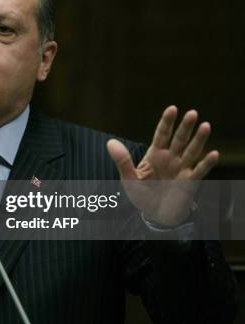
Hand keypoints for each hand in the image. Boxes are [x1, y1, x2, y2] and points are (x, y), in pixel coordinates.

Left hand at [106, 106, 218, 226]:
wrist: (154, 214)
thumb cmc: (141, 194)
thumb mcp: (128, 178)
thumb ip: (122, 161)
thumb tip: (110, 142)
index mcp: (155, 154)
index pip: (162, 134)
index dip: (167, 122)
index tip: (172, 108)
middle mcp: (171, 158)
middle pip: (179, 139)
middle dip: (185, 127)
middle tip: (193, 113)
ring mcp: (181, 169)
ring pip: (192, 151)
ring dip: (199, 140)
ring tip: (205, 126)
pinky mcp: (189, 183)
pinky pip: (199, 171)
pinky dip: (206, 163)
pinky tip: (214, 154)